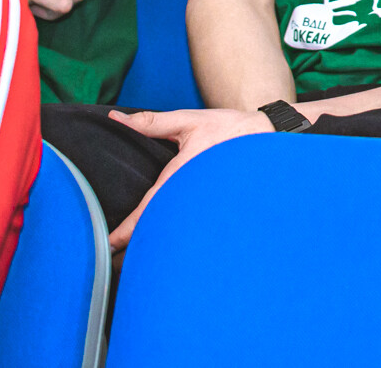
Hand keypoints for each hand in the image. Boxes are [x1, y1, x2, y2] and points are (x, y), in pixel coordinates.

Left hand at [105, 107, 273, 248]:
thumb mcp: (189, 121)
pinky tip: (169, 247)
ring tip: (135, 263)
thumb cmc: (230, 129)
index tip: (109, 246)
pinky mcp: (218, 207)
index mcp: (182, 176)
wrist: (271, 137)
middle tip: (114, 263)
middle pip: (161, 229)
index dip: (127, 231)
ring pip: (177, 233)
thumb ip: (151, 122)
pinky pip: (194, 227)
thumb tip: (116, 118)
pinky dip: (177, 238)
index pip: (149, 209)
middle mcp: (194, 196)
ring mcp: (207, 205)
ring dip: (157, 247)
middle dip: (137, 248)